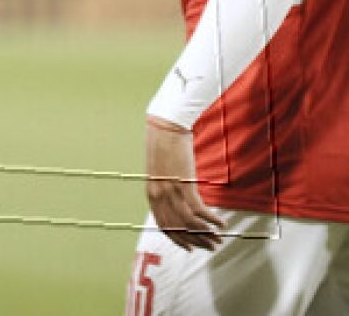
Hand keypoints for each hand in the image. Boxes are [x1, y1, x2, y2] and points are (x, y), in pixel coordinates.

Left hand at [145, 117, 224, 250]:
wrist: (166, 126)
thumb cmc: (164, 145)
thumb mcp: (160, 171)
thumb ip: (165, 187)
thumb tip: (176, 201)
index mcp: (152, 193)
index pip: (164, 226)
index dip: (178, 240)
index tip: (190, 248)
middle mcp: (159, 195)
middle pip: (178, 229)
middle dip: (195, 241)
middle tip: (211, 247)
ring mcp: (171, 190)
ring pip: (189, 223)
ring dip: (206, 234)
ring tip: (219, 238)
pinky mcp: (184, 183)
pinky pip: (199, 211)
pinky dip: (211, 220)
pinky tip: (221, 223)